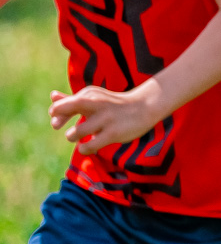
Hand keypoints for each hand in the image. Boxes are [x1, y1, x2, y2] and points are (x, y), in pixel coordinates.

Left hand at [48, 85, 163, 153]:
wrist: (145, 106)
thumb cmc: (114, 104)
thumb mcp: (94, 98)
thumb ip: (72, 99)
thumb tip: (52, 96)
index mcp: (89, 94)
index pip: (61, 104)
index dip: (56, 114)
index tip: (60, 122)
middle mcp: (95, 104)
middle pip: (65, 108)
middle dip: (58, 121)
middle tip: (67, 129)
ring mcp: (105, 119)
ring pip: (76, 132)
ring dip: (73, 137)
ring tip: (81, 138)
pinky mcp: (113, 133)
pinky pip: (89, 145)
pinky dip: (84, 148)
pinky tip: (88, 147)